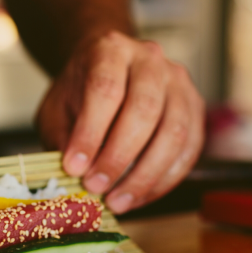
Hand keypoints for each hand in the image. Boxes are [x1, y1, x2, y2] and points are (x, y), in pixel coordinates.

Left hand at [36, 31, 204, 213]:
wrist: (105, 68)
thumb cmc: (79, 92)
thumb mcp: (57, 109)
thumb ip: (63, 138)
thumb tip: (73, 175)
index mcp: (110, 51)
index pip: (105, 90)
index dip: (90, 133)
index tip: (74, 168)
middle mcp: (150, 60)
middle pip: (144, 110)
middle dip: (118, 157)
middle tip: (96, 188)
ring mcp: (178, 83)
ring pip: (173, 132)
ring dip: (144, 176)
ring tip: (117, 202)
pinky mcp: (194, 108)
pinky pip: (188, 150)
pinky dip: (163, 180)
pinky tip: (138, 197)